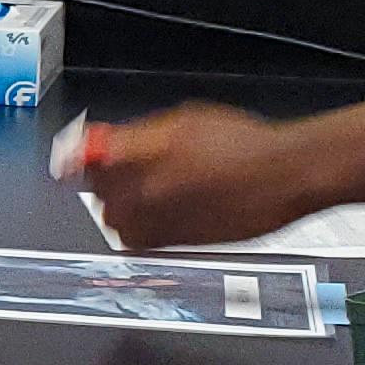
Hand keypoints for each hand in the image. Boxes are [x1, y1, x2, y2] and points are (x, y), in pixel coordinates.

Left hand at [79, 103, 311, 250]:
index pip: (84, 160)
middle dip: (107, 183)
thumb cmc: (244, 143)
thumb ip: (134, 136)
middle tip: (127, 173)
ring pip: (115, 221)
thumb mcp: (183, 120)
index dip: (82, 159)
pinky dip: (142, 228)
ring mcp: (160, 218)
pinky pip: (138, 241)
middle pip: (98, 193)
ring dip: (123, 209)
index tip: (78, 159)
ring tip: (150, 194)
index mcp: (142, 150)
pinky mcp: (177, 244)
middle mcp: (146, 188)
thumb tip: (96, 143)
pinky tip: (165, 211)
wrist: (286, 175)